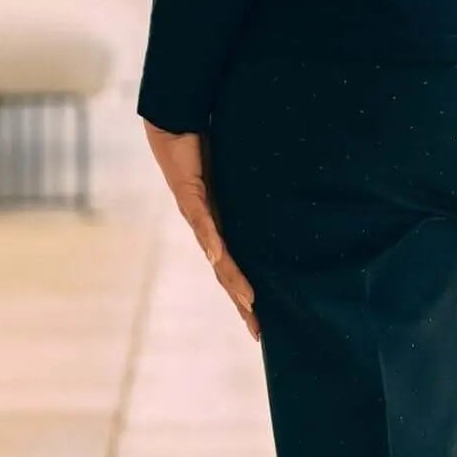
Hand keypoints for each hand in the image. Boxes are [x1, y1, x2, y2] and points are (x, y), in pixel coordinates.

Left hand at [142, 119, 260, 340]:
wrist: (173, 126)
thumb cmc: (204, 145)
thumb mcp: (235, 173)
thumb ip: (252, 185)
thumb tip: (283, 189)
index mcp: (221, 224)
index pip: (235, 266)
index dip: (246, 294)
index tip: (260, 321)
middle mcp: (208, 227)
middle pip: (226, 273)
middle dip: (241, 302)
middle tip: (258, 330)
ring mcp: (198, 214)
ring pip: (217, 256)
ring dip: (231, 279)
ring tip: (247, 302)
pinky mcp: (189, 194)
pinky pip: (201, 220)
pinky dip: (210, 239)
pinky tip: (218, 256)